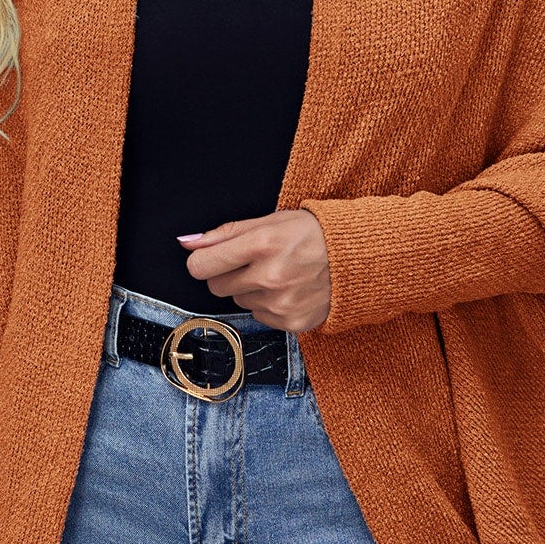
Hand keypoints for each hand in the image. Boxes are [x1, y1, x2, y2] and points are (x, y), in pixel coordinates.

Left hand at [178, 208, 330, 331]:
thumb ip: (224, 234)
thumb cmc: (312, 234)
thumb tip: (186, 243)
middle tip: (255, 263)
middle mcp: (270, 276)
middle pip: (216, 287)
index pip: (201, 266)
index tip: (213, 260)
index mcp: (262, 243)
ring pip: (240, 301)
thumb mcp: (270, 221)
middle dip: (229, 275)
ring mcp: (281, 302)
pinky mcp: (292, 322)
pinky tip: (291, 290)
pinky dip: (270, 305)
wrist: (358, 258)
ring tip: (281, 274)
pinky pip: (261, 316)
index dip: (203, 263)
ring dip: (253, 290)